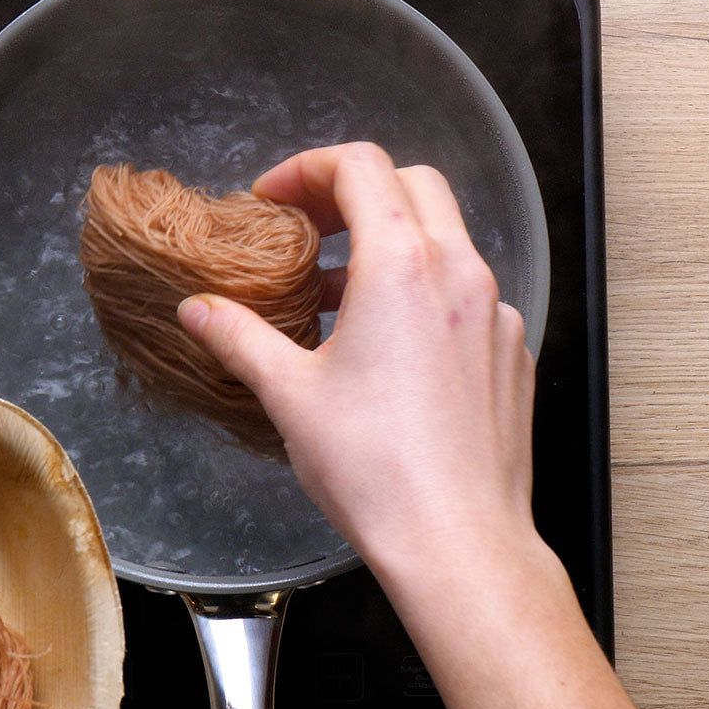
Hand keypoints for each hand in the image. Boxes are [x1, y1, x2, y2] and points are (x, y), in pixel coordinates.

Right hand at [178, 141, 540, 585]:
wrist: (457, 541)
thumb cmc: (374, 469)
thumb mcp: (289, 394)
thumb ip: (239, 337)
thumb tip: (197, 311)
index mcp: (402, 267)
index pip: (360, 167)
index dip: (307, 169)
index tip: (273, 200)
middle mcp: (460, 274)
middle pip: (412, 184)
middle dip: (353, 191)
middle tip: (307, 227)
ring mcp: (495, 312)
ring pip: (444, 239)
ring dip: (387, 244)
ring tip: (334, 294)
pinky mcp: (511, 352)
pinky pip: (466, 291)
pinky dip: (424, 290)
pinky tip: (390, 346)